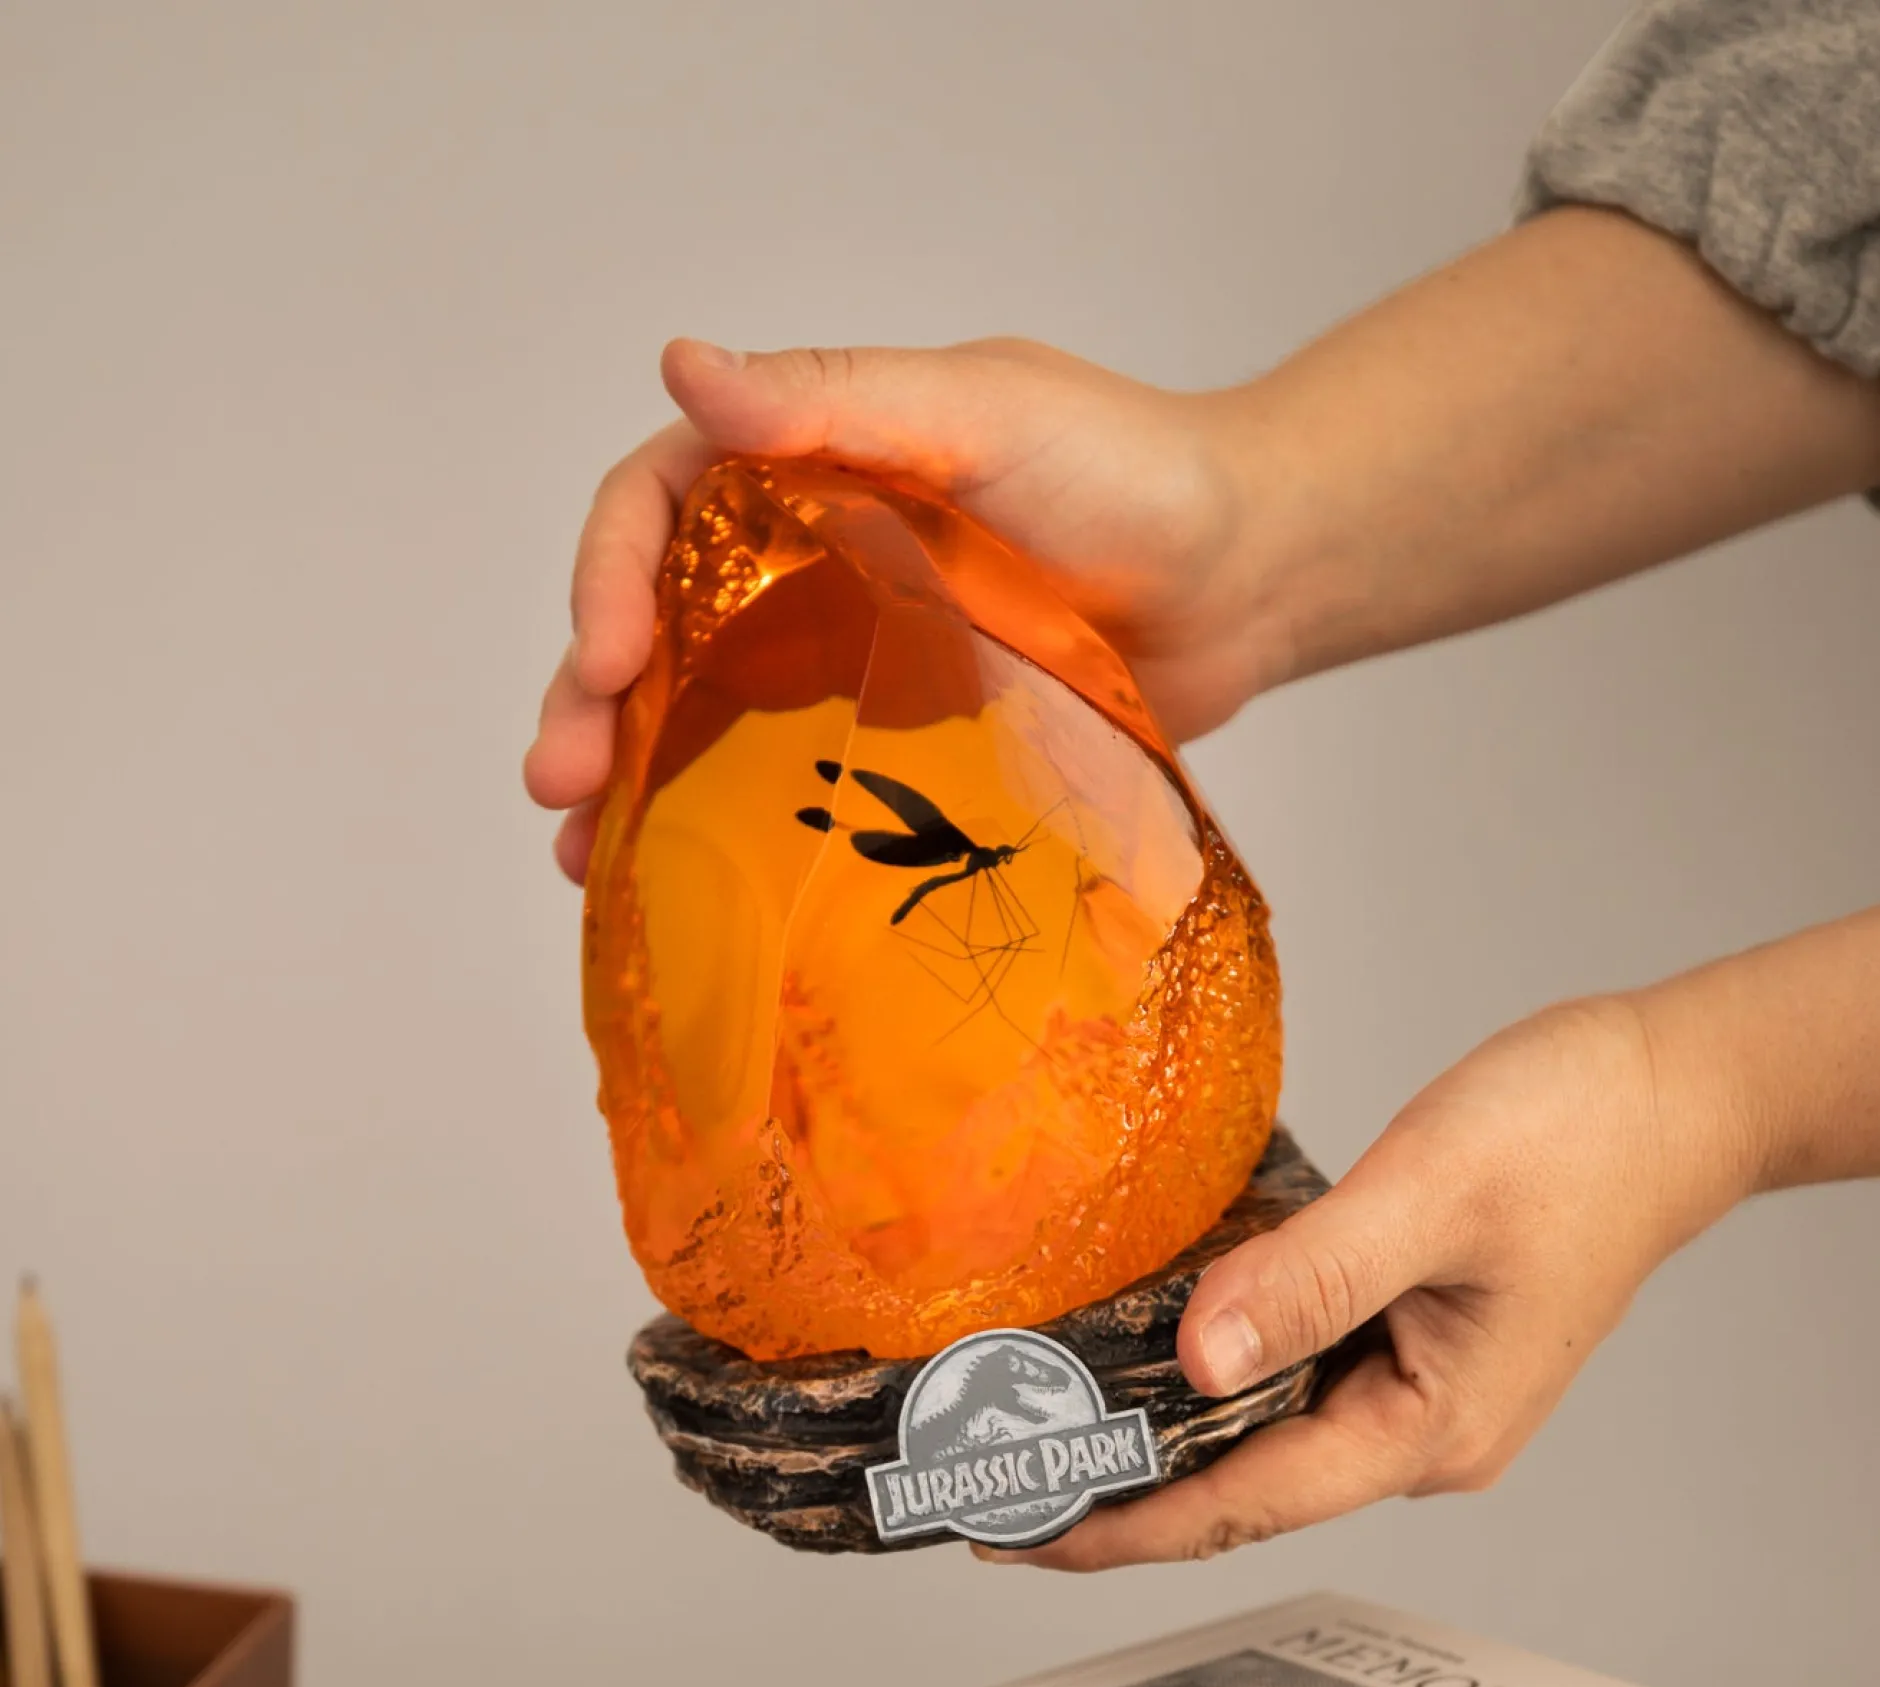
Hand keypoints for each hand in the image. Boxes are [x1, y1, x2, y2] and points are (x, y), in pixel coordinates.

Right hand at [523, 337, 1296, 879]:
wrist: (1246, 581)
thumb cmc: (1131, 477)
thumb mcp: (982, 412)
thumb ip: (836, 396)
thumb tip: (681, 362)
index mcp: (805, 467)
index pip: (659, 507)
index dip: (605, 577)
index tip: (601, 662)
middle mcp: (804, 562)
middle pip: (655, 625)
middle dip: (590, 701)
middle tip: (559, 785)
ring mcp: (845, 659)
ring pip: (700, 716)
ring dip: (629, 780)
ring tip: (582, 857)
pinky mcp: (894, 743)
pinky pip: (786, 785)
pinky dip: (721, 832)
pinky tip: (672, 888)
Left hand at [979, 993, 1755, 1570]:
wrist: (1671, 1094)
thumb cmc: (1580, 1137)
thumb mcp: (1429, 1194)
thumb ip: (1310, 1278)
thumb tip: (1195, 1357)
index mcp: (1427, 1428)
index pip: (1240, 1505)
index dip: (1117, 1526)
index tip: (1013, 1529)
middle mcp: (1416, 1431)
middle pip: (1237, 1487)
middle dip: (1114, 1490)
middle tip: (989, 1478)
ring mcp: (1411, 1388)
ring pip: (1256, 1432)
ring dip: (1154, 1434)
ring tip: (1038, 1424)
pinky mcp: (1404, 1339)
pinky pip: (1285, 1375)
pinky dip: (1206, 1373)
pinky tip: (1141, 1351)